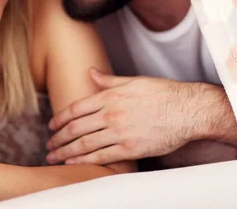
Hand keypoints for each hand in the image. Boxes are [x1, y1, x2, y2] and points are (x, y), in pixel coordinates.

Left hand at [46, 69, 194, 164]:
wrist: (188, 111)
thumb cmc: (163, 94)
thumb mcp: (134, 81)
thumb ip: (109, 80)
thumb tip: (91, 73)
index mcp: (110, 97)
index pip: (76, 109)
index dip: (60, 118)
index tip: (51, 125)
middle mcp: (111, 114)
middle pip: (75, 128)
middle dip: (58, 138)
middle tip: (48, 145)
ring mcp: (120, 133)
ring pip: (84, 144)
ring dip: (66, 152)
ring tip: (54, 157)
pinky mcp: (130, 149)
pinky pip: (102, 157)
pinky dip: (85, 161)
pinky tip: (73, 164)